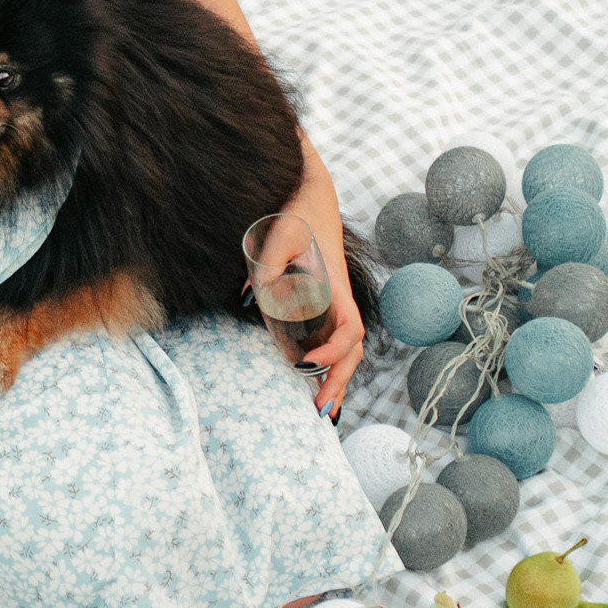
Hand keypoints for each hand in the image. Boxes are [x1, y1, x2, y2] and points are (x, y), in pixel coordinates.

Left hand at [290, 143, 363, 416]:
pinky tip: (313, 382)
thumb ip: (267, 263)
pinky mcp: (325, 303)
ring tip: (320, 410)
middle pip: (353, 350)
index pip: (349, 329)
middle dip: (338, 382)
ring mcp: (335, 303)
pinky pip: (334, 339)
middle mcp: (341, 299)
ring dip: (336, 380)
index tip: (306, 365)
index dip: (333, 352)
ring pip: (347, 349)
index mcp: (336, 287)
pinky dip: (329, 365)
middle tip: (318, 412)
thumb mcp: (280, 234)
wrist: (311, 195)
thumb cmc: (297, 214)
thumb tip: (254, 298)